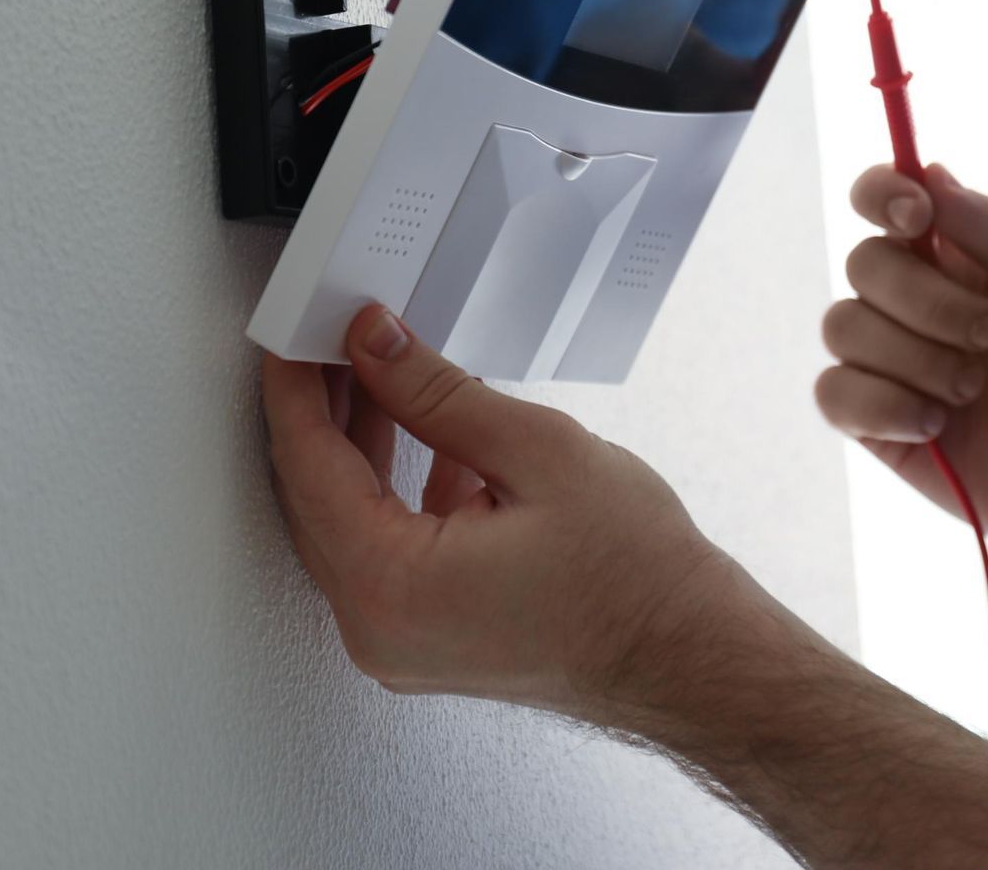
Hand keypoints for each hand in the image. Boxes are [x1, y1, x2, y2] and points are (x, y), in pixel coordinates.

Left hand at [263, 304, 750, 722]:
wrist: (689, 654)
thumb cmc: (635, 578)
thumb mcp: (538, 451)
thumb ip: (438, 394)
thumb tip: (375, 346)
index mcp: (391, 585)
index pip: (308, 466)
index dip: (297, 387)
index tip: (298, 333)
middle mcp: (378, 628)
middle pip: (316, 498)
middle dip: (324, 411)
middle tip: (337, 340)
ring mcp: (400, 641)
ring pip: (348, 523)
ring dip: (361, 447)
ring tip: (381, 373)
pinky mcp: (428, 637)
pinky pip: (384, 552)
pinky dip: (394, 491)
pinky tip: (429, 437)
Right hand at [816, 165, 987, 592]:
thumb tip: (932, 178)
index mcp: (966, 255)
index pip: (889, 199)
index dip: (883, 194)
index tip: (917, 219)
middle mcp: (920, 301)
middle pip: (863, 262)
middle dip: (924, 299)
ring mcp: (895, 362)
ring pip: (842, 326)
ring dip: (913, 357)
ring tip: (974, 391)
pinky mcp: (878, 424)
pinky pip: (833, 393)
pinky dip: (881, 405)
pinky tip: (936, 427)